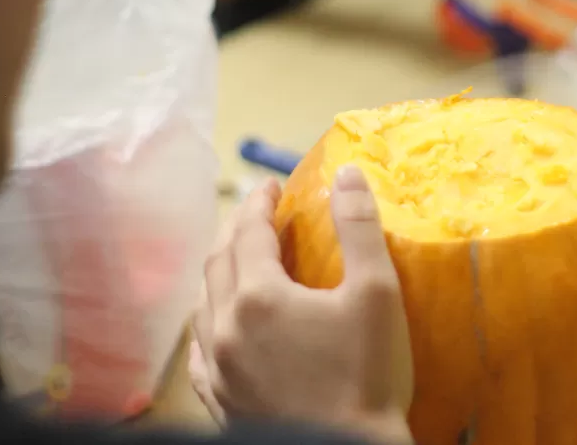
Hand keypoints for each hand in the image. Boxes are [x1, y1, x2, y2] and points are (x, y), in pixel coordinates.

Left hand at [190, 170, 413, 443]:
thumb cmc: (368, 377)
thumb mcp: (377, 293)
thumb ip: (360, 228)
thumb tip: (347, 174)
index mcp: (258, 297)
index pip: (248, 232)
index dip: (259, 203)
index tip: (273, 187)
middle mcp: (224, 329)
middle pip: (218, 263)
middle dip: (237, 231)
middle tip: (259, 214)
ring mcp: (216, 370)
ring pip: (203, 305)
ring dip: (220, 273)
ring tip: (242, 261)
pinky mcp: (219, 403)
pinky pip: (199, 352)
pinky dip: (210, 323)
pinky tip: (222, 326)